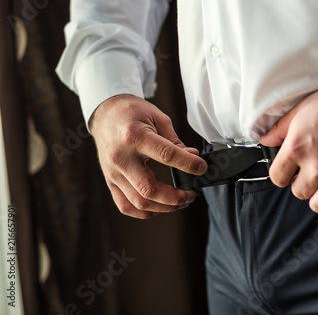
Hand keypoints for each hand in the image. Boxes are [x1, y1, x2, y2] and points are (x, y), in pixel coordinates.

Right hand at [89, 94, 206, 218]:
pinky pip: (126, 206)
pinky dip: (145, 212)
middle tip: (191, 194)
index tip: (202, 168)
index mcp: (134, 136)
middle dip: (176, 197)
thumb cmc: (133, 113)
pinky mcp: (110, 181)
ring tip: (181, 202)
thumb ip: (175, 142)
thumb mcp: (158, 119)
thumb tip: (193, 159)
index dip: (188, 164)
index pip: (166, 155)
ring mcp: (113, 172)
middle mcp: (121, 157)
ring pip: (139, 202)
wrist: (106, 113)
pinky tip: (160, 207)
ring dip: (164, 207)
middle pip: (149, 189)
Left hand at [260, 83, 317, 212]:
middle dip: (301, 183)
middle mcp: (316, 166)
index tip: (288, 171)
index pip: (277, 177)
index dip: (281, 174)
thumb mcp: (300, 110)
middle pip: (298, 192)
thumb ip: (279, 129)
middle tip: (309, 173)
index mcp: (297, 148)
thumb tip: (266, 141)